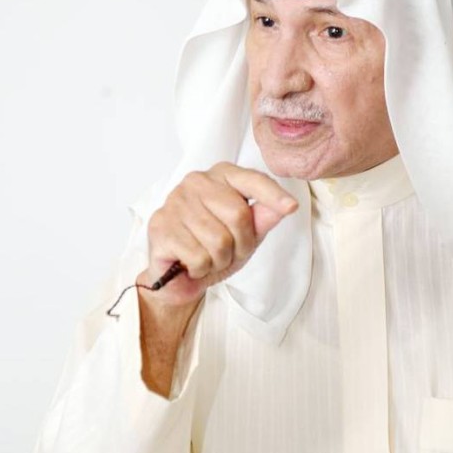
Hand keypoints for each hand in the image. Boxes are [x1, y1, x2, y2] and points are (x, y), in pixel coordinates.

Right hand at [136, 162, 297, 309]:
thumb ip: (263, 218)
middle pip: (238, 215)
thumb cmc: (212, 248)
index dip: (273, 195)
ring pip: (218, 240)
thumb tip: (286, 206)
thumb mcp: (246, 234)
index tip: (291, 207)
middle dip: (240, 244)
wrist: (177, 276)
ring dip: (219, 260)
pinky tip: (191, 263)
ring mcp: (175, 202)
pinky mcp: (161, 226)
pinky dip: (201, 269)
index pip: (252, 180)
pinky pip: (198, 256)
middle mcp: (196, 182)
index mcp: (221, 176)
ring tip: (208, 258)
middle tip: (227, 252)